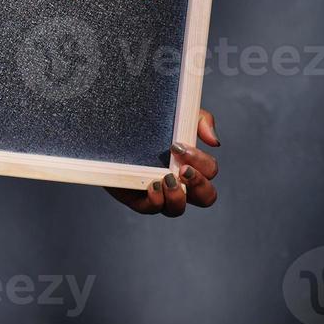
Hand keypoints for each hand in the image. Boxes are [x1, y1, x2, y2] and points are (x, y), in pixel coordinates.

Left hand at [104, 108, 219, 216]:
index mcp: (191, 163)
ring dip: (177, 196)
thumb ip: (199, 120)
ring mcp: (159, 192)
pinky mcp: (136, 197)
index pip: (210, 171)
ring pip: (178, 209)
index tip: (179, 147)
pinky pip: (150, 209)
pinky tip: (153, 186)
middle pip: (205, 197)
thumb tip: (214, 141)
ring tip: (166, 178)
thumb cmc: (148, 121)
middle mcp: (179, 182)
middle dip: (199, 184)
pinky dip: (156, 201)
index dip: (202, 162)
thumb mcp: (175, 114)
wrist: (108, 125)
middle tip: (183, 169)